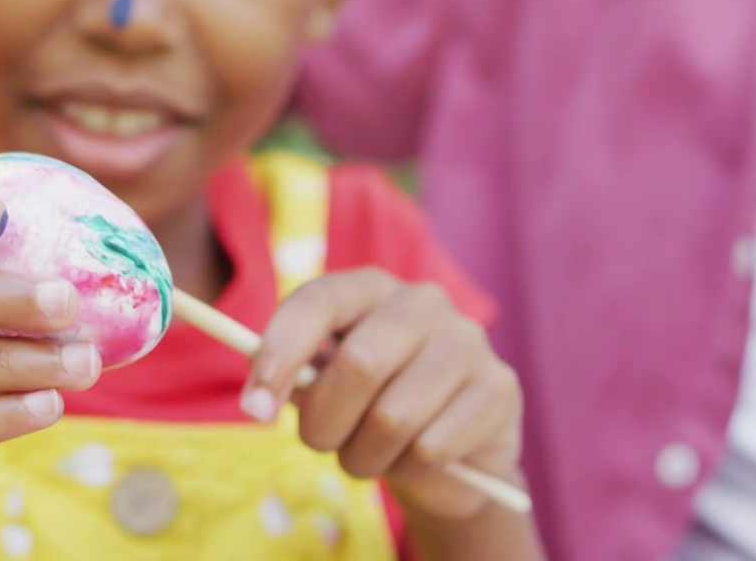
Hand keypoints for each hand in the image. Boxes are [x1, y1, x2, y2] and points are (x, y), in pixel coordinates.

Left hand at [242, 268, 522, 519]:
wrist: (445, 451)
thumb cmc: (365, 406)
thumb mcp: (320, 384)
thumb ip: (288, 378)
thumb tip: (258, 400)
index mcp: (366, 287)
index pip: (317, 302)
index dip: (281, 353)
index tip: (255, 408)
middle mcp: (421, 300)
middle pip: (359, 364)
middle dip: (325, 422)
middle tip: (322, 444)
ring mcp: (468, 340)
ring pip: (394, 417)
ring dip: (365, 456)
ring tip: (370, 454)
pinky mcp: (500, 389)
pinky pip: (432, 446)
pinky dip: (409, 469)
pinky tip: (417, 458)